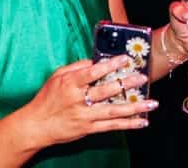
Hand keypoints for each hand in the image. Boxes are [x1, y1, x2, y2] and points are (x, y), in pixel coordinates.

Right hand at [22, 55, 155, 147]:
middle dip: (127, 84)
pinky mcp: (89, 128)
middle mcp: (79, 100)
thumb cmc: (47, 98)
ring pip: (113, 111)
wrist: (36, 126)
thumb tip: (96, 60)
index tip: (125, 59)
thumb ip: (77, 67)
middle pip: (106, 91)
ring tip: (152, 103)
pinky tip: (142, 121)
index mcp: (70, 84)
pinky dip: (128, 124)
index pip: (93, 72)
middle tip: (143, 78)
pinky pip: (112, 126)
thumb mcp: (57, 76)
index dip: (110, 65)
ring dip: (135, 107)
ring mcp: (85, 116)